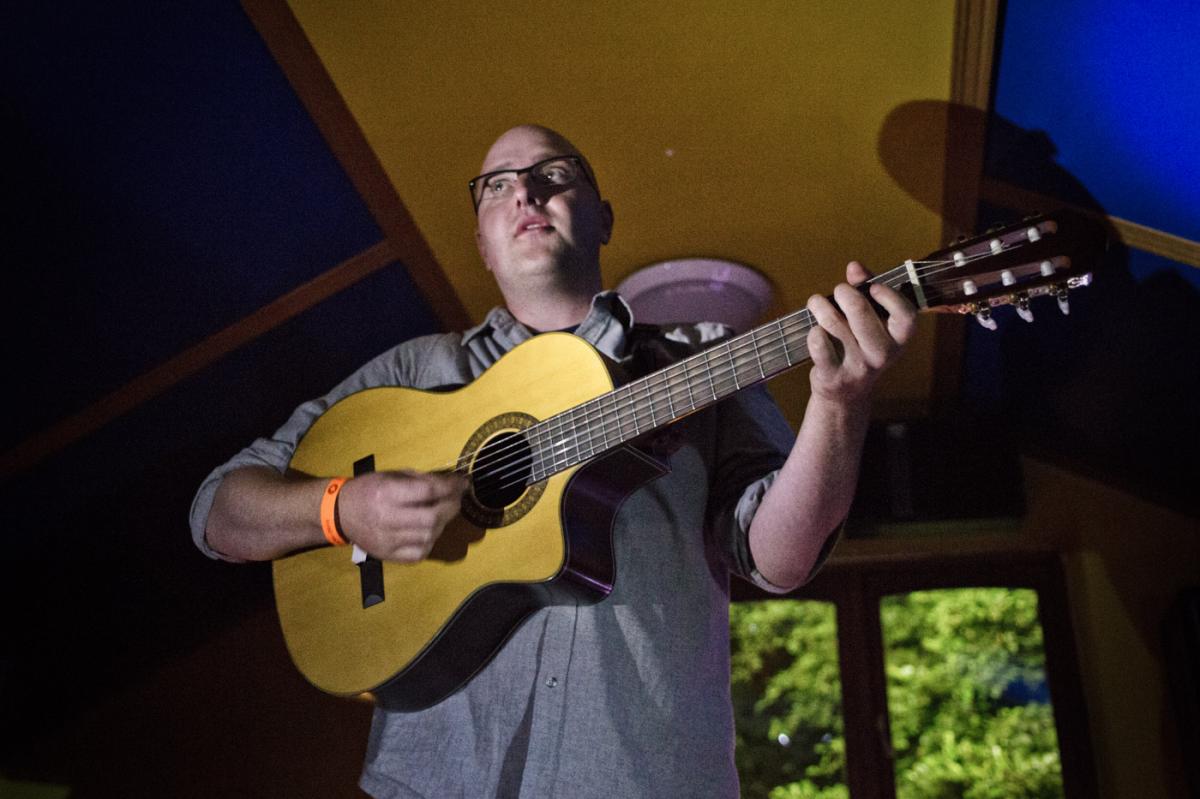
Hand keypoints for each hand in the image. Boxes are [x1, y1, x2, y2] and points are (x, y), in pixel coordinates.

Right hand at [336, 470, 467, 561]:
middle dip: (452, 506)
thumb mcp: (392, 475)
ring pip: (429, 536)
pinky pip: (420, 552)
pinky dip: (431, 541)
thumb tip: (452, 483)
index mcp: (387, 493)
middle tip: (457, 498)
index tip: (463, 482)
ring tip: (443, 512)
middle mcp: (388, 519)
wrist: (340, 513)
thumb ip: (422, 480)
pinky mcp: (389, 555)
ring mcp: (388, 541)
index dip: (451, 487)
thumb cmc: (368, 489)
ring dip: (443, 523)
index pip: (428, 491)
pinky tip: (430, 531)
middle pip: (432, 518)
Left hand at [804, 261, 916, 406]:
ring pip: (834, 325)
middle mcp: (882, 354)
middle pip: (862, 314)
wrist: (845, 393)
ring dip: (821, 307)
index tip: (873, 287)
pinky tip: (815, 330)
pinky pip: (819, 345)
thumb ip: (866, 290)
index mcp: (898, 340)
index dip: (890, 297)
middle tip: (839, 290)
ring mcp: (858, 367)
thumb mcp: (871, 320)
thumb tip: (854, 266)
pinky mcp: (833, 375)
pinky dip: (813, 332)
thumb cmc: (859, 345)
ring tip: (816, 303)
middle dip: (846, 294)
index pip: (906, 316)